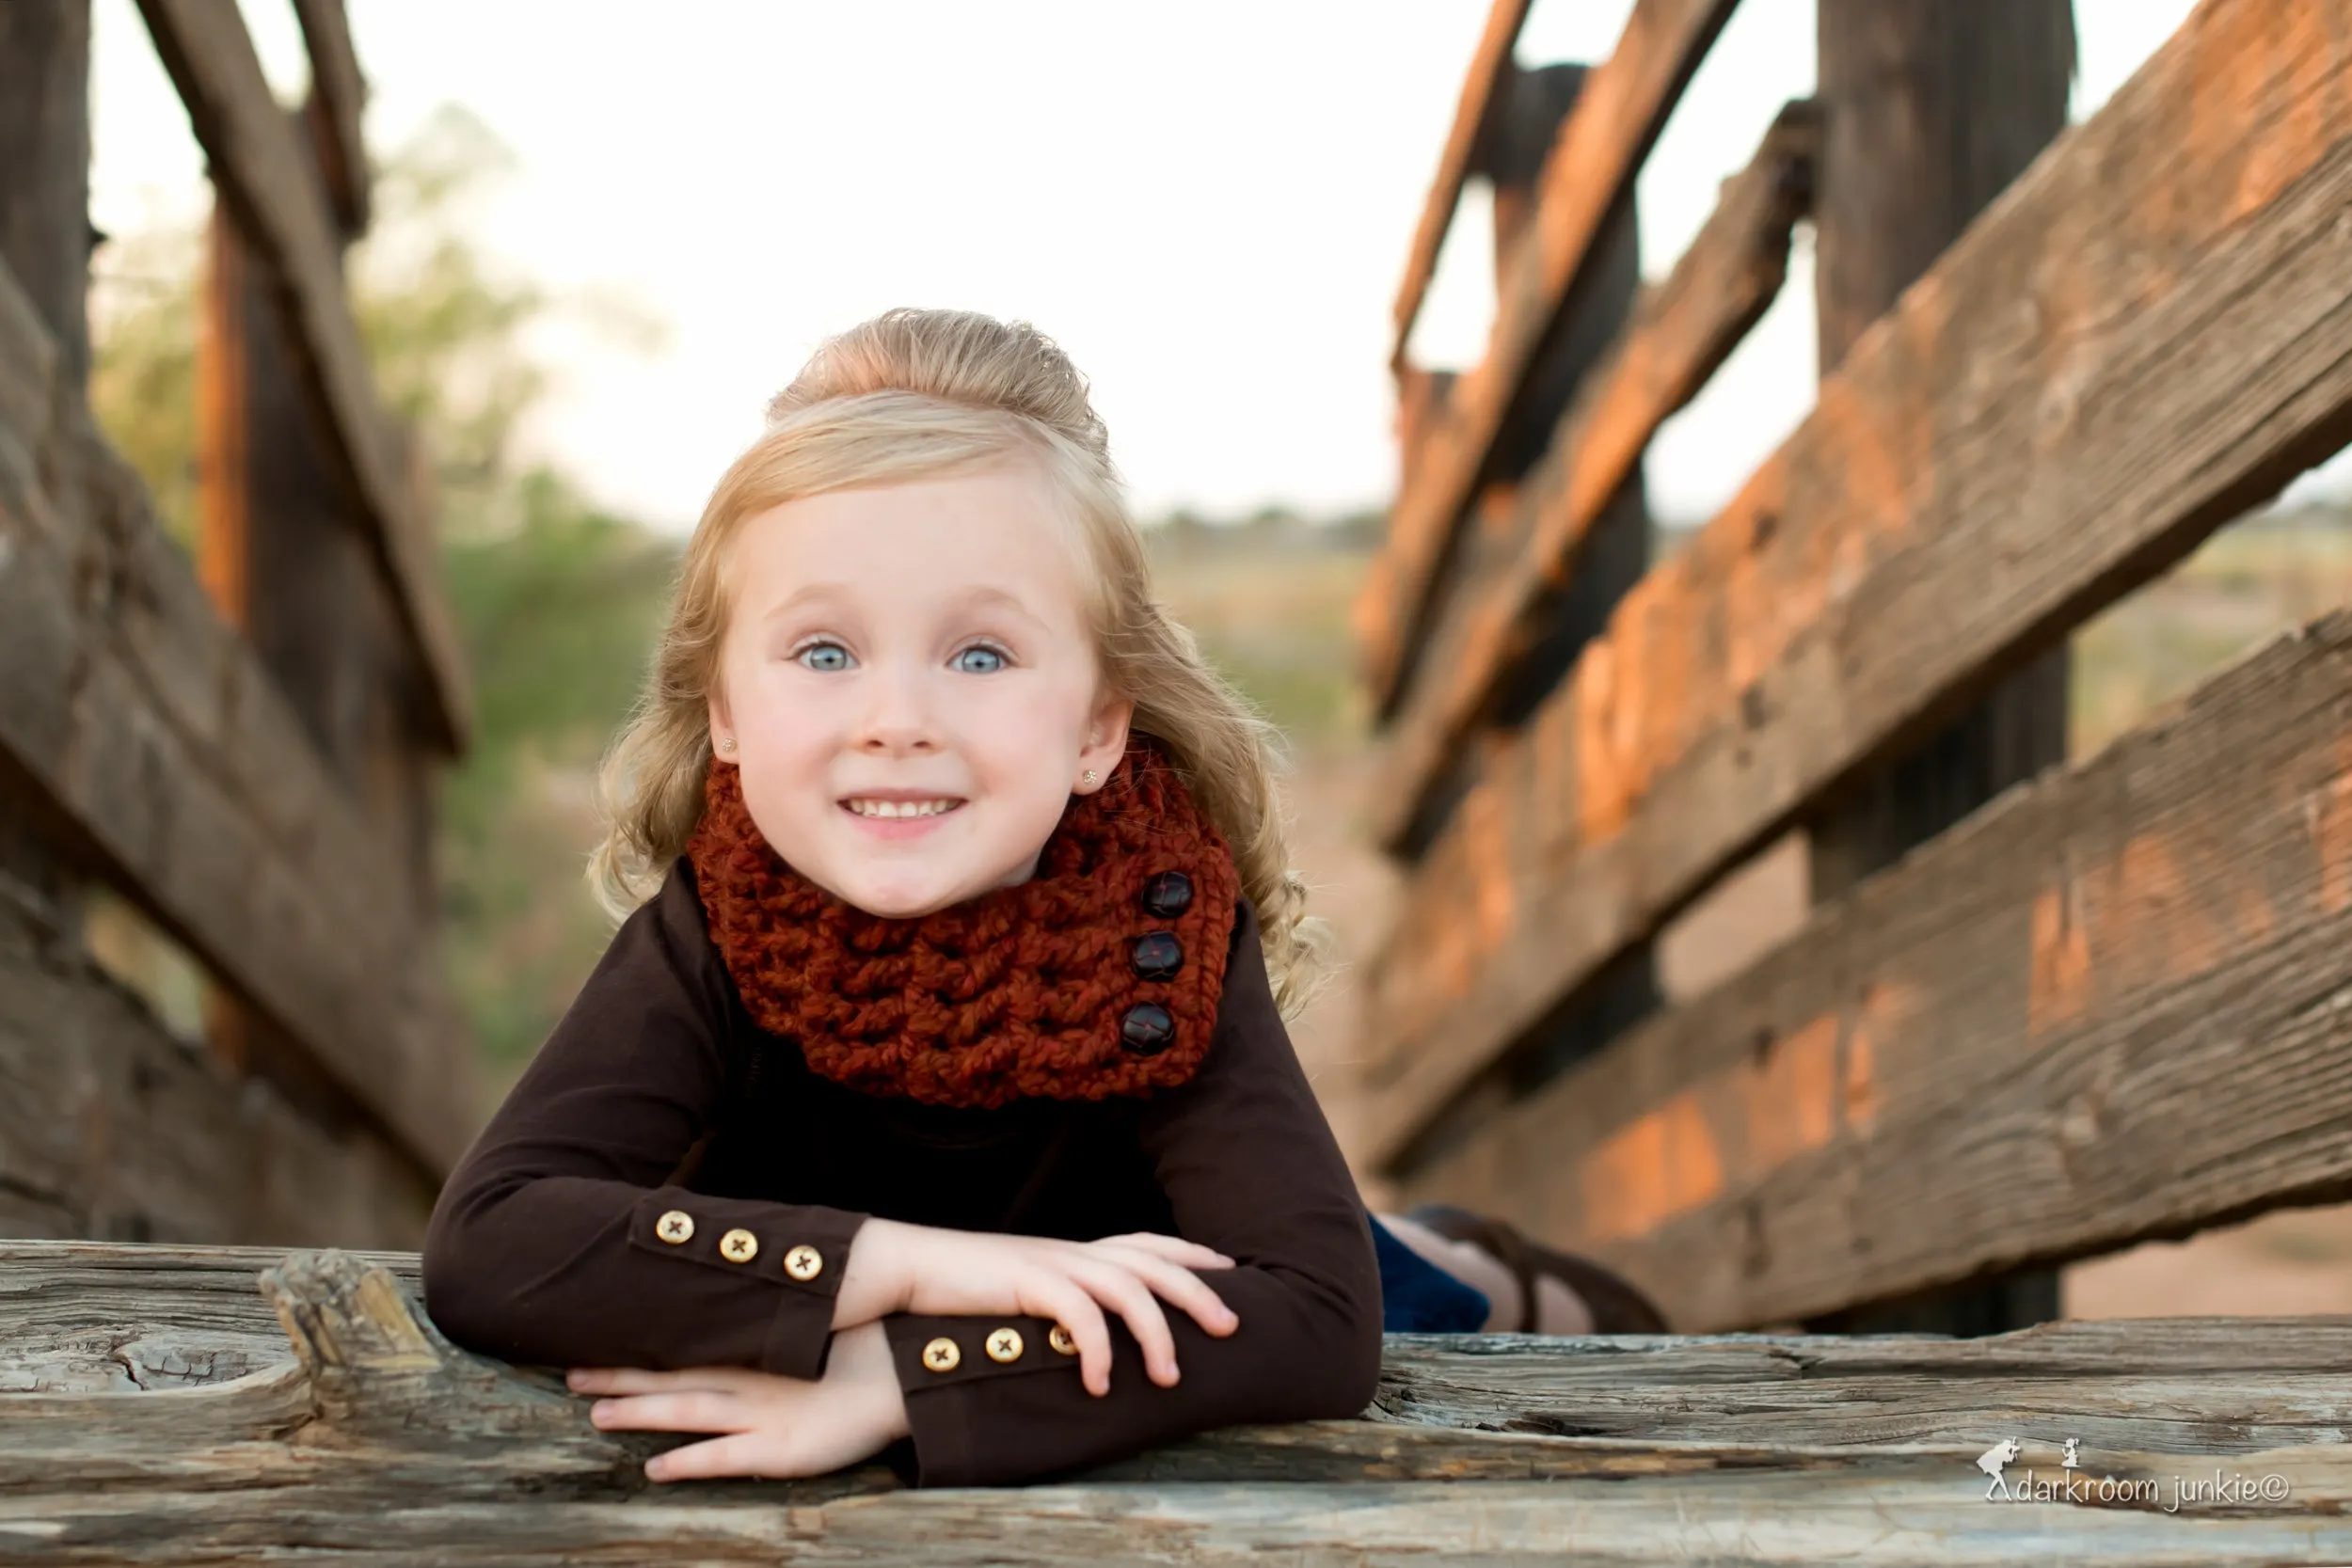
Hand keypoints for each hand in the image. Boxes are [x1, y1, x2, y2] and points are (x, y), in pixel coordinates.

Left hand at [568, 1320, 909, 1481]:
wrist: (904, 1370)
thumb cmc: (868, 1341)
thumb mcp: (818, 1319)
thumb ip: (781, 1317)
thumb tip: (754, 1293)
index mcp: (756, 1347)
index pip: (686, 1343)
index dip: (643, 1342)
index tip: (601, 1332)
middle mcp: (748, 1378)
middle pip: (672, 1374)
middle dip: (621, 1374)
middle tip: (570, 1372)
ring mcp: (760, 1414)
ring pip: (685, 1412)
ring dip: (638, 1412)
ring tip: (594, 1413)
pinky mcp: (778, 1448)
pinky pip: (721, 1458)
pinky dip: (685, 1463)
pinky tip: (653, 1471)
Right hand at [850, 1219, 1240, 1396]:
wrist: (906, 1266)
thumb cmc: (961, 1285)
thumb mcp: (1022, 1288)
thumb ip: (1058, 1300)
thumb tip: (1088, 1332)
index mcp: (1072, 1250)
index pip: (1145, 1241)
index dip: (1189, 1253)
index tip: (1228, 1271)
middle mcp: (1071, 1250)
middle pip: (1152, 1261)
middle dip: (1198, 1292)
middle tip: (1231, 1327)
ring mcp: (1051, 1262)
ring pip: (1128, 1287)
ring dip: (1156, 1333)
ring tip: (1171, 1377)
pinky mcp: (1027, 1281)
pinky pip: (1078, 1314)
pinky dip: (1098, 1349)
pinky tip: (1101, 1384)